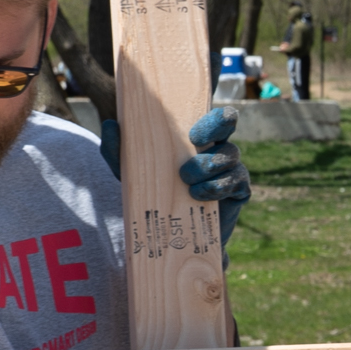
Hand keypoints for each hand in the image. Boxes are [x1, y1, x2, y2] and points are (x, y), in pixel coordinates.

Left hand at [96, 110, 251, 252]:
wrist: (173, 234)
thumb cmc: (155, 194)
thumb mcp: (133, 174)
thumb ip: (119, 151)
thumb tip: (110, 125)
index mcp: (197, 137)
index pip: (214, 115)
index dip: (213, 117)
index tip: (193, 134)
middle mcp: (217, 147)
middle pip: (229, 124)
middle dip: (215, 128)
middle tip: (193, 143)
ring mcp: (232, 168)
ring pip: (230, 156)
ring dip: (208, 166)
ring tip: (187, 183)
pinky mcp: (240, 191)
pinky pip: (236, 182)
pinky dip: (217, 187)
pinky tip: (198, 196)